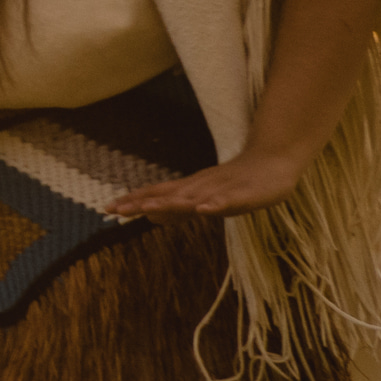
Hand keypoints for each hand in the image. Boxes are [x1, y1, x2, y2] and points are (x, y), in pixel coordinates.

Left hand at [106, 151, 307, 222]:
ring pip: (192, 198)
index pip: (157, 194)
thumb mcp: (203, 198)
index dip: (134, 201)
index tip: (108, 209)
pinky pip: (227, 201)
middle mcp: (200, 187)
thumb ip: (177, 209)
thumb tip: (150, 217)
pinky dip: (214, 205)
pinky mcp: (242, 194)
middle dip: (141, 202)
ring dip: (170, 203)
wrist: (272, 163)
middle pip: (167, 195)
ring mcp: (220, 190)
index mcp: (191, 189)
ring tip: (147, 208)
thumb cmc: (237, 182)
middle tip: (115, 210)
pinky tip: (203, 210)